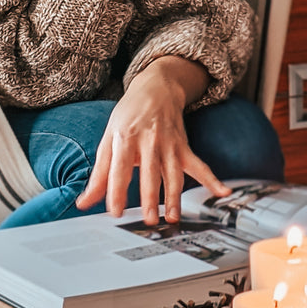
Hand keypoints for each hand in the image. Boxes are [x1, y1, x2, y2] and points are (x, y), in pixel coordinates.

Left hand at [76, 59, 230, 223]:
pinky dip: (212, 179)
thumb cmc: (129, 116)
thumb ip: (99, 174)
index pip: (120, 168)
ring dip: (175, 196)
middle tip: (148, 219)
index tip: (115, 212)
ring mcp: (169, 144)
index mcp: (125, 138)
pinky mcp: (183, 147)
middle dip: (150, 196)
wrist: (157, 88)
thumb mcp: (108, 139)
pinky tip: (223, 191)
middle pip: (150, 172)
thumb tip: (83, 202)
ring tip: (172, 217)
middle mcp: (149, 140)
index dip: (117, 190)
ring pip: (173, 173)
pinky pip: (199, 165)